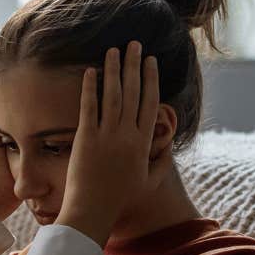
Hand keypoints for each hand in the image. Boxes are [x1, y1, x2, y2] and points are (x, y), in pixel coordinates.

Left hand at [57, 40, 168, 246]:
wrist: (93, 211)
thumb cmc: (120, 199)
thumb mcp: (148, 182)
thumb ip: (161, 163)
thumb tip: (168, 146)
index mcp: (143, 143)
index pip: (150, 102)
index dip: (151, 79)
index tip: (150, 61)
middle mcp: (127, 135)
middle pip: (133, 92)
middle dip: (134, 65)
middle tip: (133, 44)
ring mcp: (107, 136)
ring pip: (113, 94)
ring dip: (114, 69)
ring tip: (113, 49)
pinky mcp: (86, 138)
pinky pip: (89, 107)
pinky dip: (90, 87)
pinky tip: (90, 70)